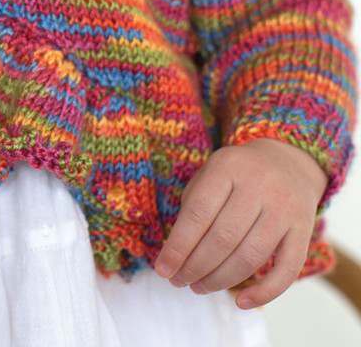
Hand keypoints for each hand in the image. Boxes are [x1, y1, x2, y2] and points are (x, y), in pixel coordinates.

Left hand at [152, 137, 328, 308]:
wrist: (287, 163)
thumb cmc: (237, 175)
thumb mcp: (211, 174)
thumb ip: (193, 206)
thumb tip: (174, 253)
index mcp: (227, 167)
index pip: (198, 213)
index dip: (178, 246)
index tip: (162, 269)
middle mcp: (258, 185)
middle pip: (223, 238)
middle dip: (195, 267)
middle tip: (178, 281)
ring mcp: (284, 208)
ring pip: (250, 256)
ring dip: (220, 280)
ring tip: (199, 287)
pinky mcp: (304, 229)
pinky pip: (287, 269)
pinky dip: (264, 292)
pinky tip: (241, 303)